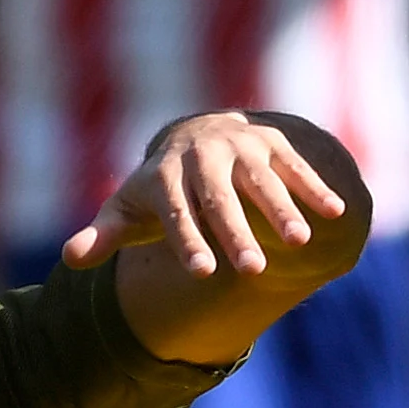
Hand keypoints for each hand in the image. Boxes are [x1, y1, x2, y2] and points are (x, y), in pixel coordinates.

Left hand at [67, 111, 352, 279]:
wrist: (194, 134)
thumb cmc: (160, 190)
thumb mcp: (130, 208)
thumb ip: (106, 234)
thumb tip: (72, 258)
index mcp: (164, 175)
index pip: (176, 212)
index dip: (188, 241)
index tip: (202, 273)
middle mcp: (203, 156)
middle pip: (220, 199)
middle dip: (237, 234)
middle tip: (251, 272)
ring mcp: (240, 146)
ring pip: (262, 180)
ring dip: (282, 210)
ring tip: (299, 243)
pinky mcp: (271, 142)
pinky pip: (294, 166)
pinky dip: (314, 187)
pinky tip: (335, 214)